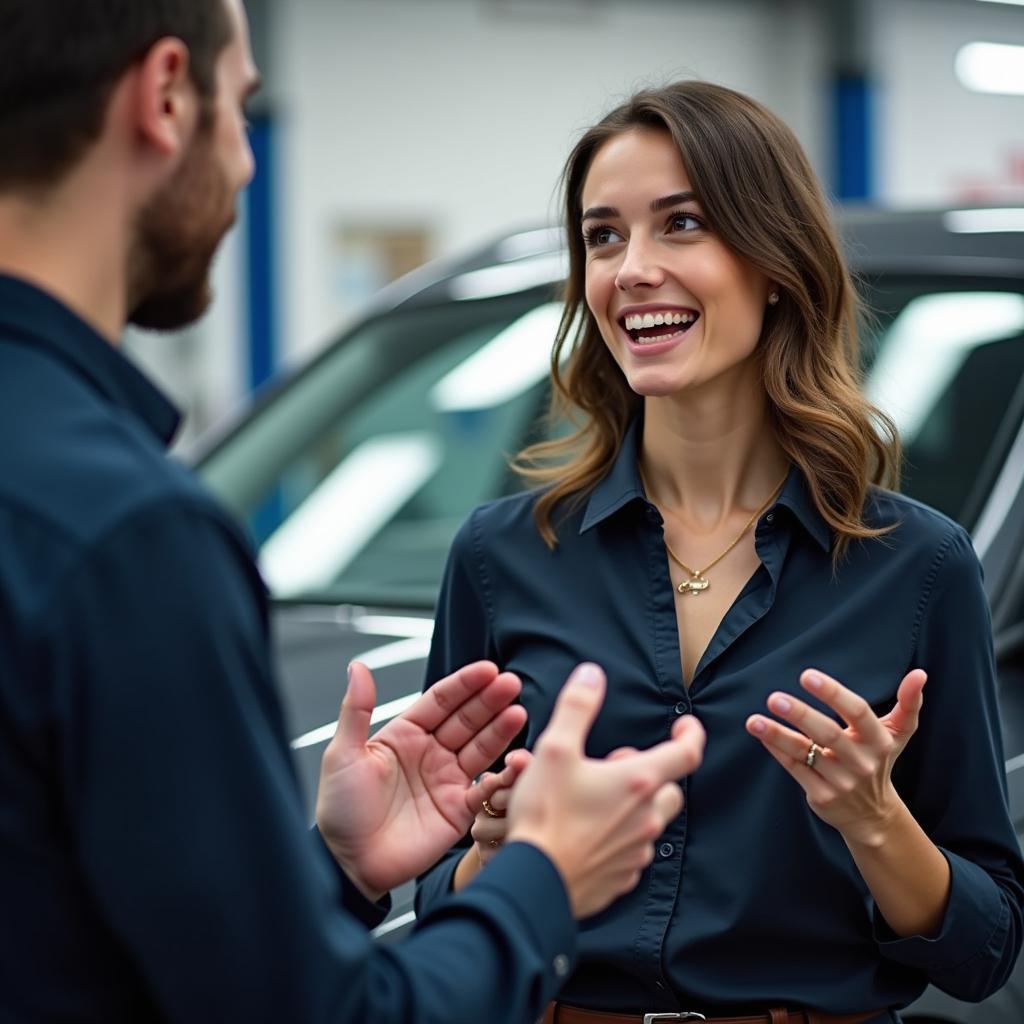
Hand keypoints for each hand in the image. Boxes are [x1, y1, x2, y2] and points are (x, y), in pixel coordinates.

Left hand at [315, 660, 526, 899]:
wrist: (349, 864)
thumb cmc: (340, 811)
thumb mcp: (344, 754)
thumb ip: (356, 710)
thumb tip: (358, 668)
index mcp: (405, 735)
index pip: (441, 701)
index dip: (465, 684)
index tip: (487, 670)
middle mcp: (430, 753)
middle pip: (467, 719)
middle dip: (490, 700)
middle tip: (510, 684)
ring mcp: (447, 780)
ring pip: (481, 746)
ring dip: (501, 728)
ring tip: (518, 712)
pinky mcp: (459, 809)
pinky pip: (486, 787)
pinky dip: (501, 773)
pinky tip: (515, 758)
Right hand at [506, 663, 704, 917]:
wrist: (534, 883)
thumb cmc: (544, 816)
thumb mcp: (555, 749)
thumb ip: (577, 707)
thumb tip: (592, 675)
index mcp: (638, 782)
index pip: (687, 753)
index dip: (692, 734)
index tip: (685, 725)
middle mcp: (646, 818)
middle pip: (670, 788)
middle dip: (652, 771)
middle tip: (618, 763)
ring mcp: (636, 852)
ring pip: (650, 821)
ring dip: (634, 805)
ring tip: (596, 797)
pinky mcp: (621, 877)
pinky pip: (632, 851)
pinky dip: (620, 835)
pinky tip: (588, 831)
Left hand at [746, 667, 927, 844]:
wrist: (873, 816)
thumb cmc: (879, 761)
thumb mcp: (898, 734)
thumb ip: (909, 703)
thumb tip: (920, 674)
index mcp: (879, 741)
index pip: (858, 712)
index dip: (833, 694)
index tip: (807, 676)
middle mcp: (861, 762)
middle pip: (829, 734)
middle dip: (801, 715)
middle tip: (774, 697)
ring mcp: (841, 781)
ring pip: (806, 753)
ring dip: (778, 735)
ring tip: (754, 720)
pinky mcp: (822, 797)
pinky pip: (795, 769)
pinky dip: (777, 750)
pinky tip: (761, 732)